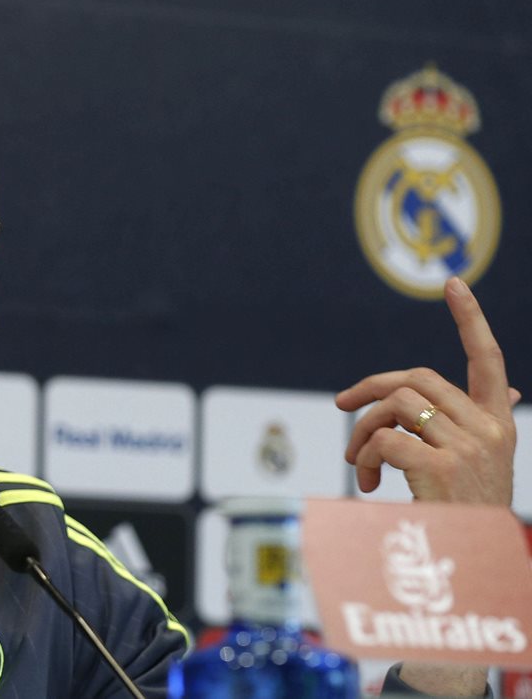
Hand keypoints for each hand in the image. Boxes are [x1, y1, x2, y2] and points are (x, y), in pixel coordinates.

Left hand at [336, 276, 517, 506]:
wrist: (475, 569)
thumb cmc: (471, 517)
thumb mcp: (486, 464)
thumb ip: (484, 424)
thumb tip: (510, 385)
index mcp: (500, 425)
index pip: (488, 360)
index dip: (471, 320)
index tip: (453, 285)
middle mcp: (488, 430)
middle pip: (416, 378)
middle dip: (370, 387)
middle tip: (342, 405)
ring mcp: (466, 447)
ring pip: (393, 406)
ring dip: (361, 430)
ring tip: (359, 463)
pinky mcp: (440, 467)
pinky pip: (382, 439)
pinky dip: (363, 458)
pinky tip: (369, 486)